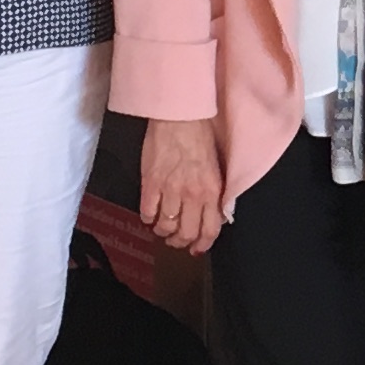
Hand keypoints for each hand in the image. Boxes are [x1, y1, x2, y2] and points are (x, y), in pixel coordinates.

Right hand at [136, 118, 225, 252]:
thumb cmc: (199, 136)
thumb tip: (213, 212)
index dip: (202, 245)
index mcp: (211, 191)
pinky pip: (147, 211)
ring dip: (163, 231)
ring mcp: (170, 189)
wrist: (179, 116)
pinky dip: (147, 218)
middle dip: (180, 242)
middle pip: (186, 233)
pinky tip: (149, 215)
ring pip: (166, 226)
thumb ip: (214, 192)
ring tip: (161, 228)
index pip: (210, 229)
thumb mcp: (216, 167)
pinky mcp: (151, 182)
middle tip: (175, 240)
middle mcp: (192, 194)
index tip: (196, 249)